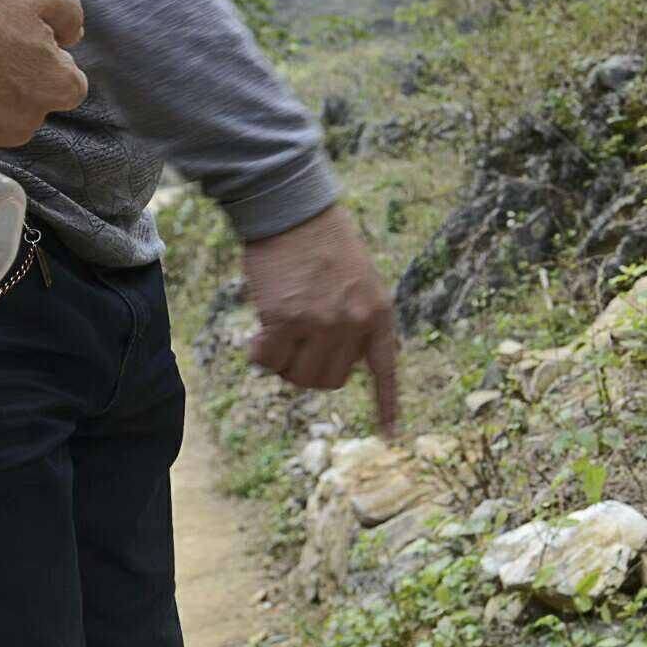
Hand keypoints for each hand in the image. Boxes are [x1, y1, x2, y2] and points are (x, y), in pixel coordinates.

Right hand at [242, 205, 399, 434]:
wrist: (293, 210)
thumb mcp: (362, 280)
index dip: (386, 406)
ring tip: (278, 338)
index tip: (389, 436)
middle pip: (330, 382)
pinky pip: (268, 361)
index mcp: (379, 313)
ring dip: (284, 366)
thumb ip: (358, 318)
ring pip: (299, 377)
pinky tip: (256, 338)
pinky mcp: (284, 319)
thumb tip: (342, 360)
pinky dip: (259, 356)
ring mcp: (321, 323)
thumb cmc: (324, 242)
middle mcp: (354, 323)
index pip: (386, 370)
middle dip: (310, 372)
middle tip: (296, 350)